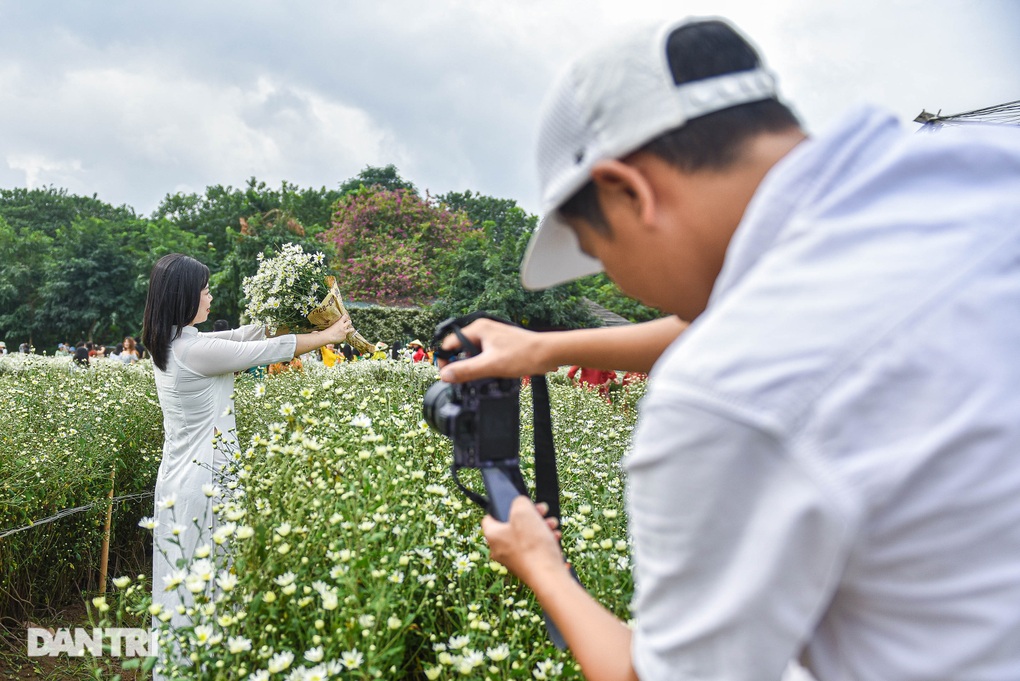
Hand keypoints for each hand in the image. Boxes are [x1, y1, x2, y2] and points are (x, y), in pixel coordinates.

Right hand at [324, 313, 352, 344]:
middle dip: (349, 322)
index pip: (345, 317)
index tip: (346, 315)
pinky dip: (343, 336)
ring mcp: (345, 332)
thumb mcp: (332, 325)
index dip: (346, 315)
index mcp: (339, 322)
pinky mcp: (344, 337)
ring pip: (351, 329)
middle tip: (349, 322)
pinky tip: (340, 336)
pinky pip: (345, 336)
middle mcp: (343, 326)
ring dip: (351, 329)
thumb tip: (338, 325)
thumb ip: (336, 324)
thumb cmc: (328, 331)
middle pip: (349, 322)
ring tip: (352, 329)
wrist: (328, 337)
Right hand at [438, 319, 556, 382]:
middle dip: (461, 364)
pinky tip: (491, 374)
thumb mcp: (491, 365)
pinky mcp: (500, 345)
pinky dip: (484, 365)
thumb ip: (466, 370)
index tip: (448, 375)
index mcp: (478, 329)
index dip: (446, 360)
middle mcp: (483, 329)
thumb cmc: (523, 355)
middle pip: (461, 348)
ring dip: (473, 366)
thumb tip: (445, 375)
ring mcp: (492, 336)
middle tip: (465, 380)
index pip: (450, 343)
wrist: (548, 353)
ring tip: (481, 377)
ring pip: (473, 353)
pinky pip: (484, 355)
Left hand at [482, 498, 563, 588]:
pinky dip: (545, 540)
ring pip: (527, 536)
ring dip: (541, 526)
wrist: (547, 575)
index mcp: (493, 536)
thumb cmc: (531, 544)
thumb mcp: (523, 511)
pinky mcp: (528, 567)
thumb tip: (520, 504)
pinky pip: (535, 549)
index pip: (489, 518)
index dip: (501, 507)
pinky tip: (555, 537)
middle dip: (530, 516)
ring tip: (552, 524)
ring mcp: (514, 560)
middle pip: (513, 526)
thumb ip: (519, 502)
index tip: (515, 504)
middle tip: (542, 510)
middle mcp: (500, 550)